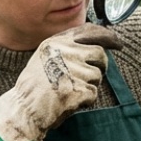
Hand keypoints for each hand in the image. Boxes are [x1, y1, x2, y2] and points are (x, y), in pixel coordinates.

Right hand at [0, 24, 122, 140]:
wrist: (23, 109)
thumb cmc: (35, 86)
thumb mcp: (45, 57)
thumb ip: (66, 48)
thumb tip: (97, 44)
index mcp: (56, 42)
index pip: (88, 31)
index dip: (107, 36)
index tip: (117, 43)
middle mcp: (65, 52)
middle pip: (99, 54)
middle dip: (100, 66)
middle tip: (90, 77)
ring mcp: (72, 70)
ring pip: (97, 75)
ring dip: (89, 85)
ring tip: (70, 91)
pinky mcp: (78, 89)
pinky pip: (93, 93)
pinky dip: (85, 100)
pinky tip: (69, 102)